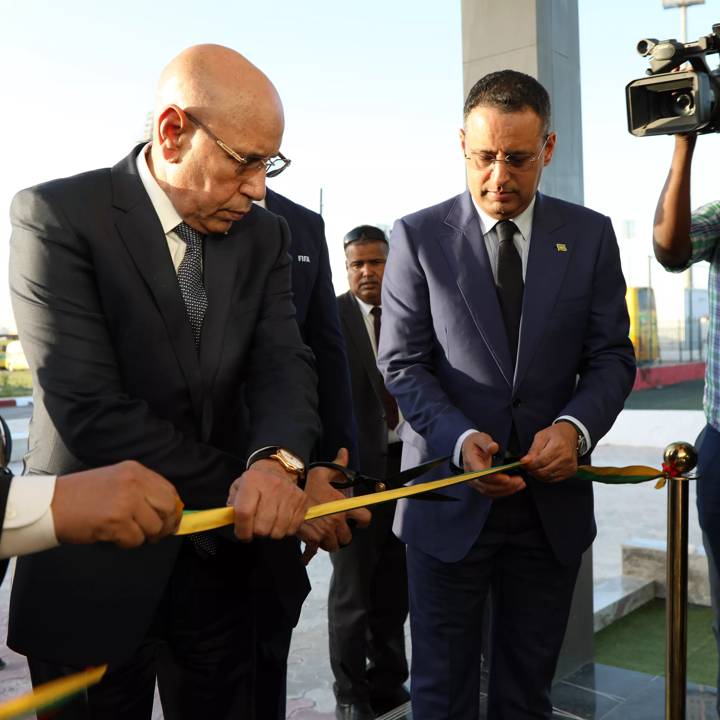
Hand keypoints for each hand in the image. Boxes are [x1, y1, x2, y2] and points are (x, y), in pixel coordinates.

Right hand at [51, 460, 182, 547]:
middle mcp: (134, 483)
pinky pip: (135, 540)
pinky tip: (113, 536)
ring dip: (143, 536)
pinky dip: (127, 543)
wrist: (51, 504)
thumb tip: (168, 509)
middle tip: (155, 534)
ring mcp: (126, 501)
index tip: (171, 520)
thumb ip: (141, 490)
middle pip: (169, 508)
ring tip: (127, 533)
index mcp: (135, 471)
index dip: (173, 509)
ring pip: (154, 527)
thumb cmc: (81, 495)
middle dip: (165, 525)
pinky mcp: (117, 521)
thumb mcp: (116, 481)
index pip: (169, 490)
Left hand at [228, 458, 308, 541]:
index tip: (243, 535)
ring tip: (268, 523)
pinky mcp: (302, 500)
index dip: (242, 530)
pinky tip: (280, 521)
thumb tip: (234, 523)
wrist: (277, 470)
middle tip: (256, 526)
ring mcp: (289, 493)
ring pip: (278, 531)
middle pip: (262, 526)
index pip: (244, 513)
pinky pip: (292, 528)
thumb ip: (232, 506)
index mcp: (252, 481)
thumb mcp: (238, 488)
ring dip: (271, 532)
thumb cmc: (255, 483)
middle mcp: (272, 485)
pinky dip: (285, 530)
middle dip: (257, 532)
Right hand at [298, 448, 371, 563]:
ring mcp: (324, 533)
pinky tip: (305, 558)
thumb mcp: (322, 472)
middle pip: (348, 537)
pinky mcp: (311, 540)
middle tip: (336, 528)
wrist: (287, 497)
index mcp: (343, 506)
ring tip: (324, 536)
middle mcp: (337, 521)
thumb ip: (337, 465)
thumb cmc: (306, 484)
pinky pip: (312, 553)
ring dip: (330, 542)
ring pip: (334, 546)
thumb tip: (344, 452)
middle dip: (343, 533)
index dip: (363, 520)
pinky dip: (308, 556)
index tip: (359, 520)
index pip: (365, 518)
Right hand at [461, 431, 524, 497]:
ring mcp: (475, 482)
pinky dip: (504, 491)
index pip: (481, 474)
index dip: (494, 478)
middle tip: (520, 481)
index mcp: (471, 462)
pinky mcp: (480, 485)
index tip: (507, 478)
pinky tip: (514, 487)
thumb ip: (486, 442)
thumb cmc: (475, 443)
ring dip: (506, 490)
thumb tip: (493, 447)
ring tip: (520, 484)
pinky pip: (492, 492)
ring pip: (490, 491)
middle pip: (487, 486)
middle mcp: (471, 475)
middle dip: (505, 486)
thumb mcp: (480, 438)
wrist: (468, 448)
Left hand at [521, 422, 577, 481]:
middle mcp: (566, 457)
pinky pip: (554, 479)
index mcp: (558, 446)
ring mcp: (569, 465)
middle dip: (533, 470)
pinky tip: (542, 470)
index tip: (523, 464)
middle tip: (527, 467)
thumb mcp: (541, 436)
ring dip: (538, 475)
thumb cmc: (555, 434)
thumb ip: (533, 450)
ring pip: (549, 476)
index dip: (530, 465)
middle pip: (545, 470)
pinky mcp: (571, 471)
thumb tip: (525, 461)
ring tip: (534, 468)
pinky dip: (546, 477)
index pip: (541, 461)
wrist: (570, 435)